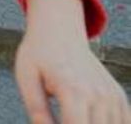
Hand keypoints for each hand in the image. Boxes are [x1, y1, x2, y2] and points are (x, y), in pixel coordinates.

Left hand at [15, 0, 130, 122]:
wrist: (59, 31)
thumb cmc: (38, 54)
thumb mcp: (26, 76)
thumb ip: (36, 107)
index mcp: (73, 91)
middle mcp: (98, 95)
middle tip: (63, 118)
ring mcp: (112, 96)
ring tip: (72, 116)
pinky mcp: (118, 96)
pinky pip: (124, 121)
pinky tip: (92, 119)